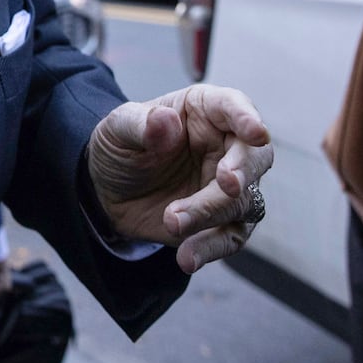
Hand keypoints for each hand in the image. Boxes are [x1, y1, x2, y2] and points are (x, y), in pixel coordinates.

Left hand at [86, 84, 272, 273]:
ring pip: (244, 201)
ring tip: (173, 222)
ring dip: (212, 213)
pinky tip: (187, 257)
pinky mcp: (221, 221)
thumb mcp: (116, 129)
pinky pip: (230, 237)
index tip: (256, 132)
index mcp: (205, 111)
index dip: (247, 117)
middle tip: (227, 185)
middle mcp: (225, 145)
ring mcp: (228, 186)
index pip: (233, 105)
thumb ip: (139, 124)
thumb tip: (165, 121)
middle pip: (254, 157)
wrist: (107, 190)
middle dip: (243, 171)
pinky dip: (212, 248)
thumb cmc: (120, 147)